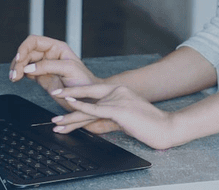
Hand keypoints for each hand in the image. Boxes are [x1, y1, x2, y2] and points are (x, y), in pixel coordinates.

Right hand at [8, 36, 119, 131]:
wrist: (87, 100)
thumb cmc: (84, 82)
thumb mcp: (69, 69)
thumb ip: (49, 66)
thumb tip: (29, 67)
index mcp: (57, 48)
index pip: (35, 41)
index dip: (24, 48)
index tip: (19, 58)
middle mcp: (49, 55)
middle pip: (27, 52)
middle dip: (19, 61)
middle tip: (15, 73)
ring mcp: (44, 66)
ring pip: (24, 62)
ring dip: (17, 68)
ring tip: (14, 78)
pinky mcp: (41, 77)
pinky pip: (26, 72)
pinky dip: (19, 75)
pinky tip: (16, 79)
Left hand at [49, 83, 183, 150]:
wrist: (166, 128)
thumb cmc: (148, 125)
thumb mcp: (124, 120)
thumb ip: (106, 121)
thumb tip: (89, 126)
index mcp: (120, 90)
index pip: (93, 91)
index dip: (77, 92)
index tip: (63, 95)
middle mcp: (118, 90)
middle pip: (88, 95)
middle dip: (68, 96)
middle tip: (53, 96)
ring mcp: (119, 98)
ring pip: (89, 106)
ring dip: (70, 114)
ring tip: (56, 119)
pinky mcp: (120, 109)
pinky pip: (97, 109)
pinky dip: (82, 108)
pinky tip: (71, 107)